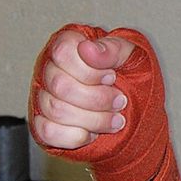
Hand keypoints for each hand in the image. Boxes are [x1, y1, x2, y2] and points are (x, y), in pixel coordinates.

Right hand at [29, 25, 137, 150]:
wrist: (138, 109)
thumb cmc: (131, 77)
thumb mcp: (133, 56)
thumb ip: (114, 48)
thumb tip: (88, 49)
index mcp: (68, 44)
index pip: (63, 53)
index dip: (90, 70)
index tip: (112, 77)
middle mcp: (50, 68)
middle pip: (60, 85)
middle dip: (97, 99)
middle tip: (120, 101)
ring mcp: (43, 97)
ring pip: (56, 111)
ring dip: (93, 120)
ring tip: (115, 119)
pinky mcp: (42, 124)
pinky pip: (48, 132)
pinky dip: (76, 136)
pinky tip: (93, 132)